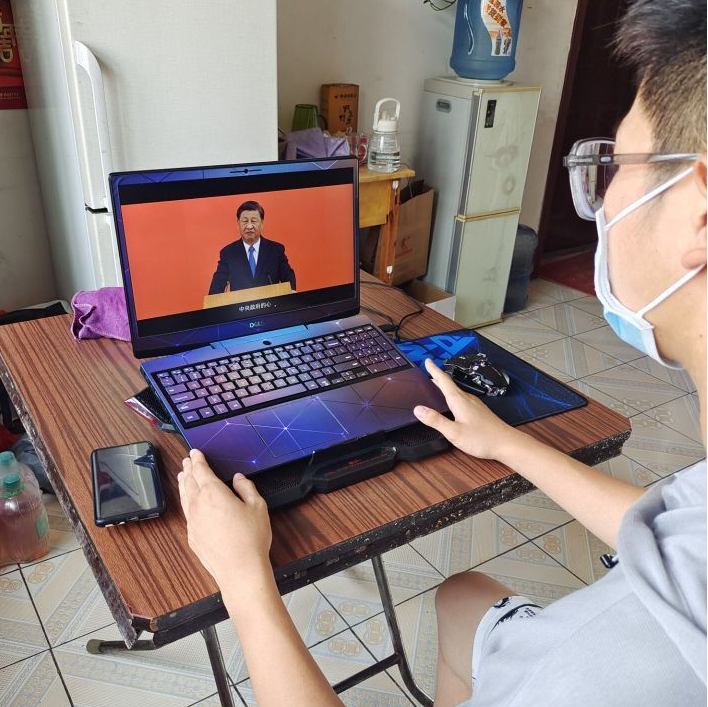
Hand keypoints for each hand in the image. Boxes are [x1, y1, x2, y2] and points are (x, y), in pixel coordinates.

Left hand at [178, 450, 272, 589]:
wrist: (240, 570)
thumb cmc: (251, 539)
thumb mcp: (257, 507)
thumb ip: (246, 488)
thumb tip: (238, 479)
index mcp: (214, 493)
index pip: (201, 471)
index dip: (198, 460)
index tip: (195, 453)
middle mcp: (199, 505)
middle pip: (189, 481)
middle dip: (188, 469)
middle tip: (187, 460)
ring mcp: (193, 521)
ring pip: (184, 496)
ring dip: (183, 483)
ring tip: (182, 475)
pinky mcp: (192, 536)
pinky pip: (186, 512)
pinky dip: (185, 501)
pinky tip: (189, 502)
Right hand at [414, 359, 521, 461]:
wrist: (506, 443)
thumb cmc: (482, 439)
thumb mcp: (454, 432)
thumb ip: (435, 420)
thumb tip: (418, 409)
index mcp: (459, 401)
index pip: (444, 381)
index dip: (434, 370)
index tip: (427, 361)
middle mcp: (467, 399)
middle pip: (449, 384)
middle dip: (438, 377)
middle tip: (429, 371)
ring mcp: (475, 404)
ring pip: (456, 391)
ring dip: (445, 386)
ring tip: (437, 385)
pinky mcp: (479, 411)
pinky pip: (463, 397)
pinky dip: (453, 395)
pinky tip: (454, 402)